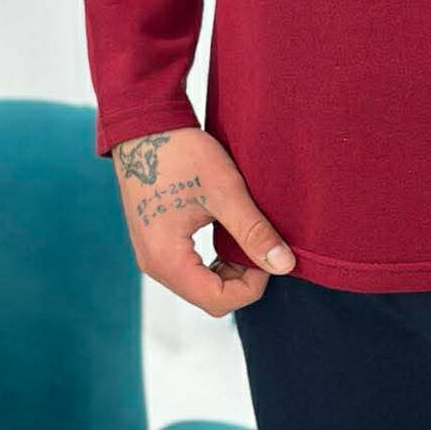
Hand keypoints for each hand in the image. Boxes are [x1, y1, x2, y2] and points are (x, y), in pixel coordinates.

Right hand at [112, 126, 295, 316]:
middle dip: (243, 279)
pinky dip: (216, 260)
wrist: (145, 128)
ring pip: (202, 284)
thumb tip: (285, 265)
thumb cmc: (180, 154)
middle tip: (262, 244)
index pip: (218, 301)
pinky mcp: (157, 243)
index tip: (269, 253)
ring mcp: (153, 255)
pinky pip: (191, 269)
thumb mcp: (225, 192)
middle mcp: (155, 265)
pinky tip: (231, 236)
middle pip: (210, 297)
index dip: (252, 285)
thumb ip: (254, 232)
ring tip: (249, 237)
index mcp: (166, 260)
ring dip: (231, 270)